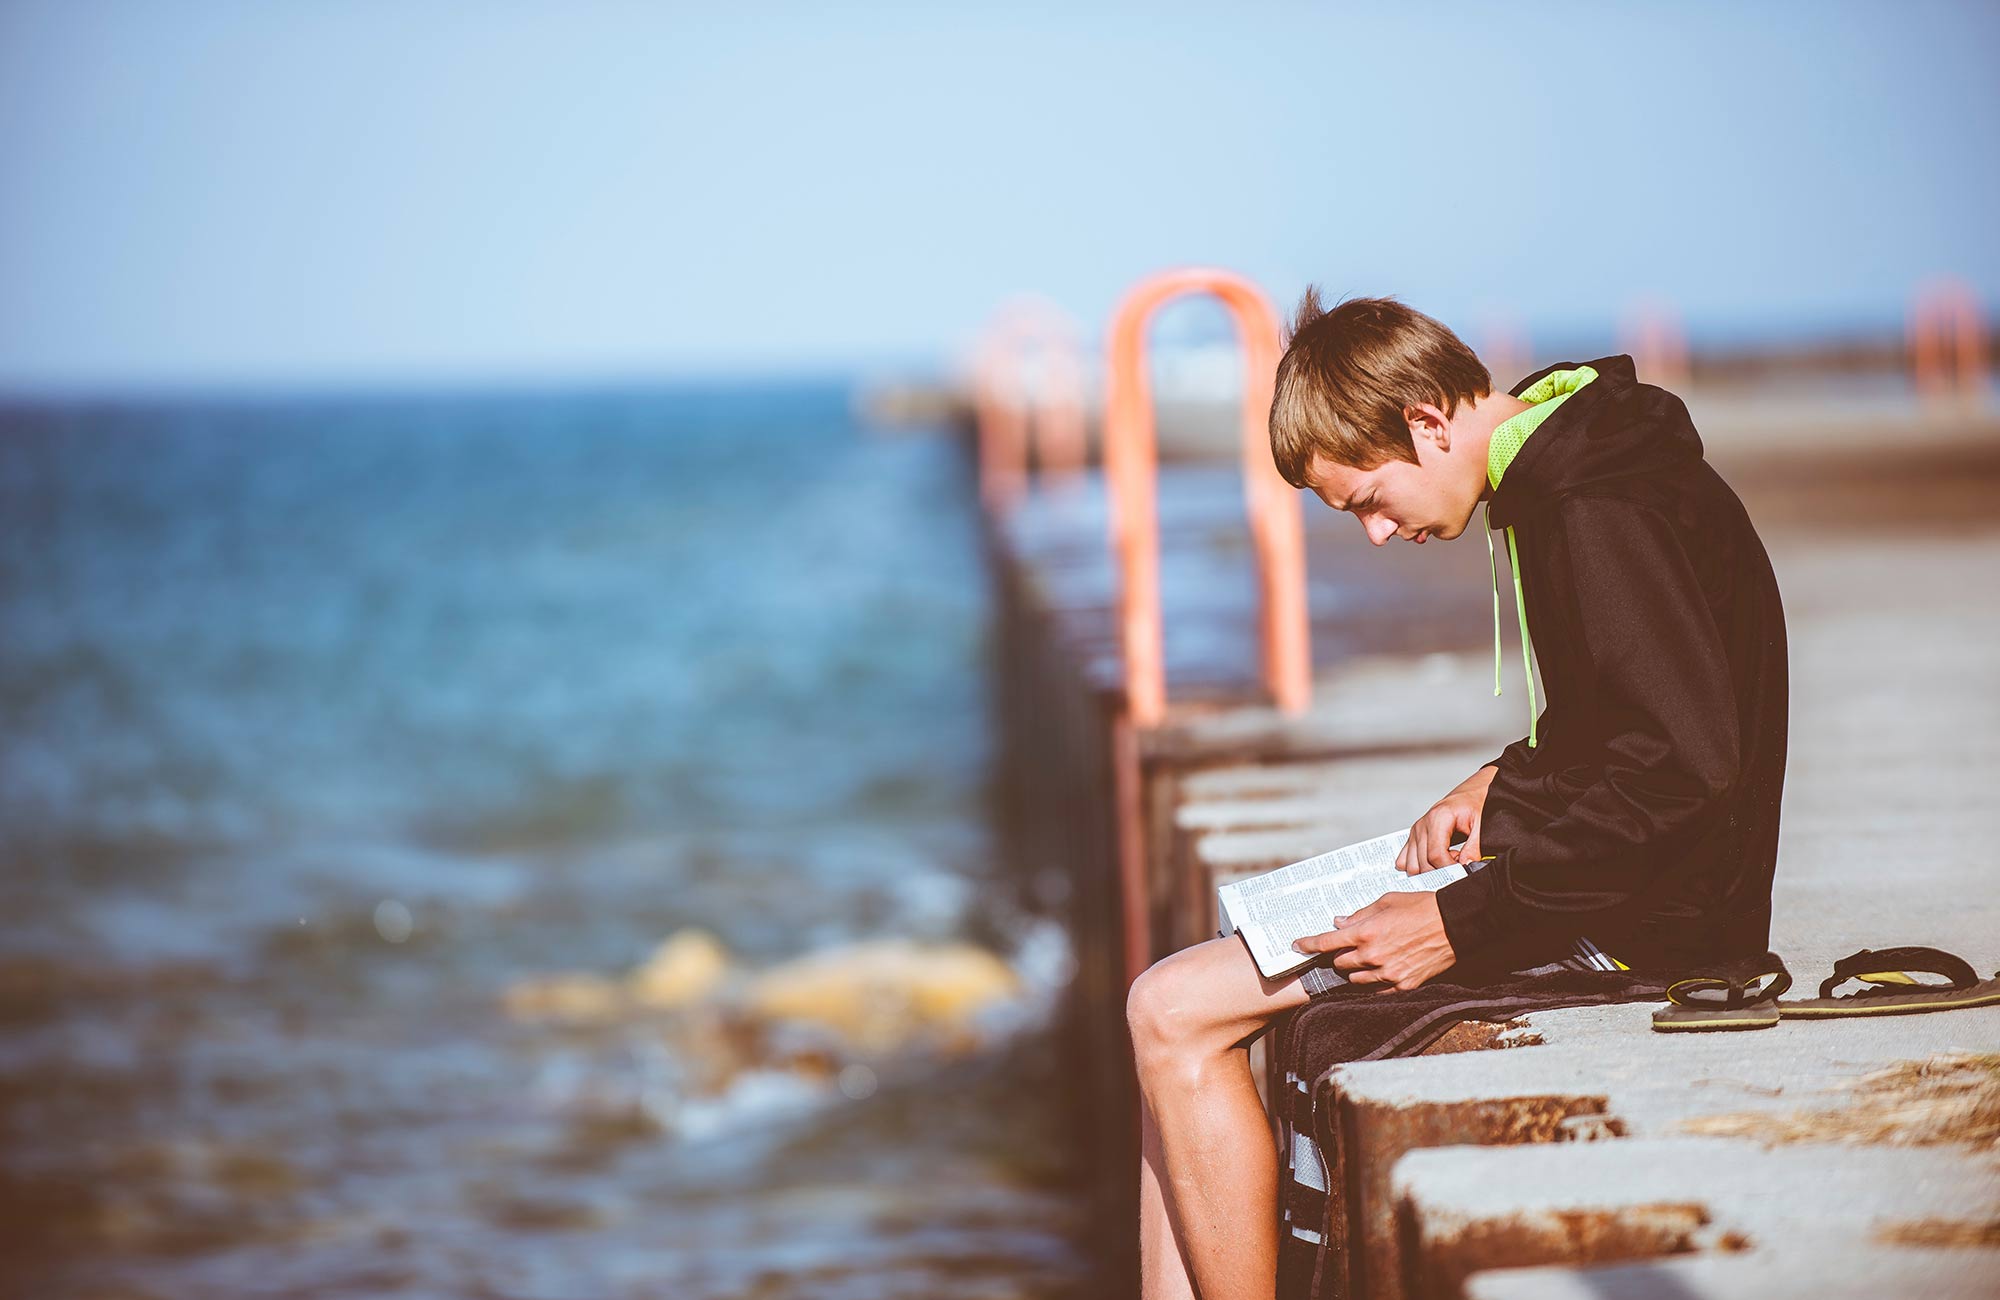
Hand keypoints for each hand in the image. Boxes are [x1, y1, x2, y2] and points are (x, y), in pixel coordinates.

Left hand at [1291, 891, 1455, 991]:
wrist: (1454, 924)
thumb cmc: (1420, 907)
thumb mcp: (1386, 902)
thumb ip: (1359, 916)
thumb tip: (1338, 924)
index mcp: (1366, 933)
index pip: (1326, 943)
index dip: (1307, 945)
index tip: (1296, 946)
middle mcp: (1372, 956)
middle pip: (1340, 963)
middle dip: (1341, 955)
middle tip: (1352, 946)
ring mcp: (1388, 974)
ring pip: (1356, 980)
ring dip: (1356, 970)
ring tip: (1371, 957)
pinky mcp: (1402, 985)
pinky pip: (1377, 990)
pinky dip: (1375, 982)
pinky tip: (1383, 970)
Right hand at [1397, 765, 1496, 873]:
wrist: (1469, 794)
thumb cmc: (1474, 805)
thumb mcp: (1481, 825)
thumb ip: (1474, 848)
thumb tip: (1466, 867)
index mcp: (1438, 818)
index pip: (1435, 855)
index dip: (1450, 869)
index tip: (1463, 870)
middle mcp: (1422, 825)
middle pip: (1423, 863)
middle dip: (1442, 870)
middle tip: (1459, 862)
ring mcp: (1415, 831)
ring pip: (1413, 866)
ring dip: (1431, 870)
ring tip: (1448, 859)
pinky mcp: (1413, 837)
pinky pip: (1405, 860)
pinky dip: (1419, 867)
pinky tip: (1435, 861)